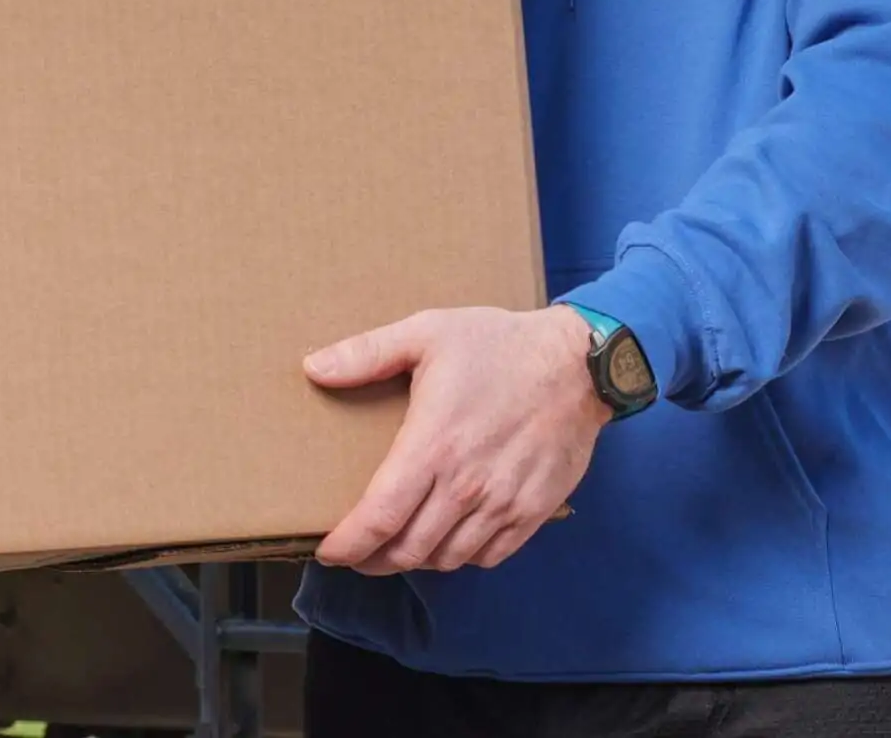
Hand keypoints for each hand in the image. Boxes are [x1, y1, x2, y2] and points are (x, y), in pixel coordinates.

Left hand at [306, 304, 608, 575]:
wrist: (577, 362)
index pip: (379, 518)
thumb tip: (313, 367)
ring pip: (446, 559)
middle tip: (358, 552)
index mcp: (433, 446)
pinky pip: (488, 556)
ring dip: (416, 559)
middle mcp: (465, 486)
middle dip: (373, 560)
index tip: (328, 551)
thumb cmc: (498, 345)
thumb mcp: (428, 332)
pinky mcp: (532, 512)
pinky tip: (449, 538)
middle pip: (408, 551)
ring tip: (399, 545)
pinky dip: (461, 556)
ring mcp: (502, 504)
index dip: (348, 545)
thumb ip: (367, 353)